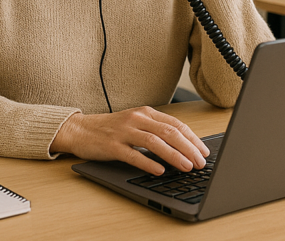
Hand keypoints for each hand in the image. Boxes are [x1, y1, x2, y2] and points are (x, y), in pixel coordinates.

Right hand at [50, 107, 209, 175]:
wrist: (81, 130)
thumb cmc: (111, 130)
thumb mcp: (136, 124)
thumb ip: (156, 131)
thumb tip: (183, 146)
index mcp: (146, 112)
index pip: (176, 124)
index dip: (193, 138)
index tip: (204, 152)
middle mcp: (137, 119)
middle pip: (169, 132)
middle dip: (188, 148)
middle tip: (200, 162)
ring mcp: (124, 131)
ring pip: (154, 142)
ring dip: (173, 155)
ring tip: (186, 167)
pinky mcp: (112, 145)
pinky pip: (133, 154)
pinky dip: (148, 163)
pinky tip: (159, 171)